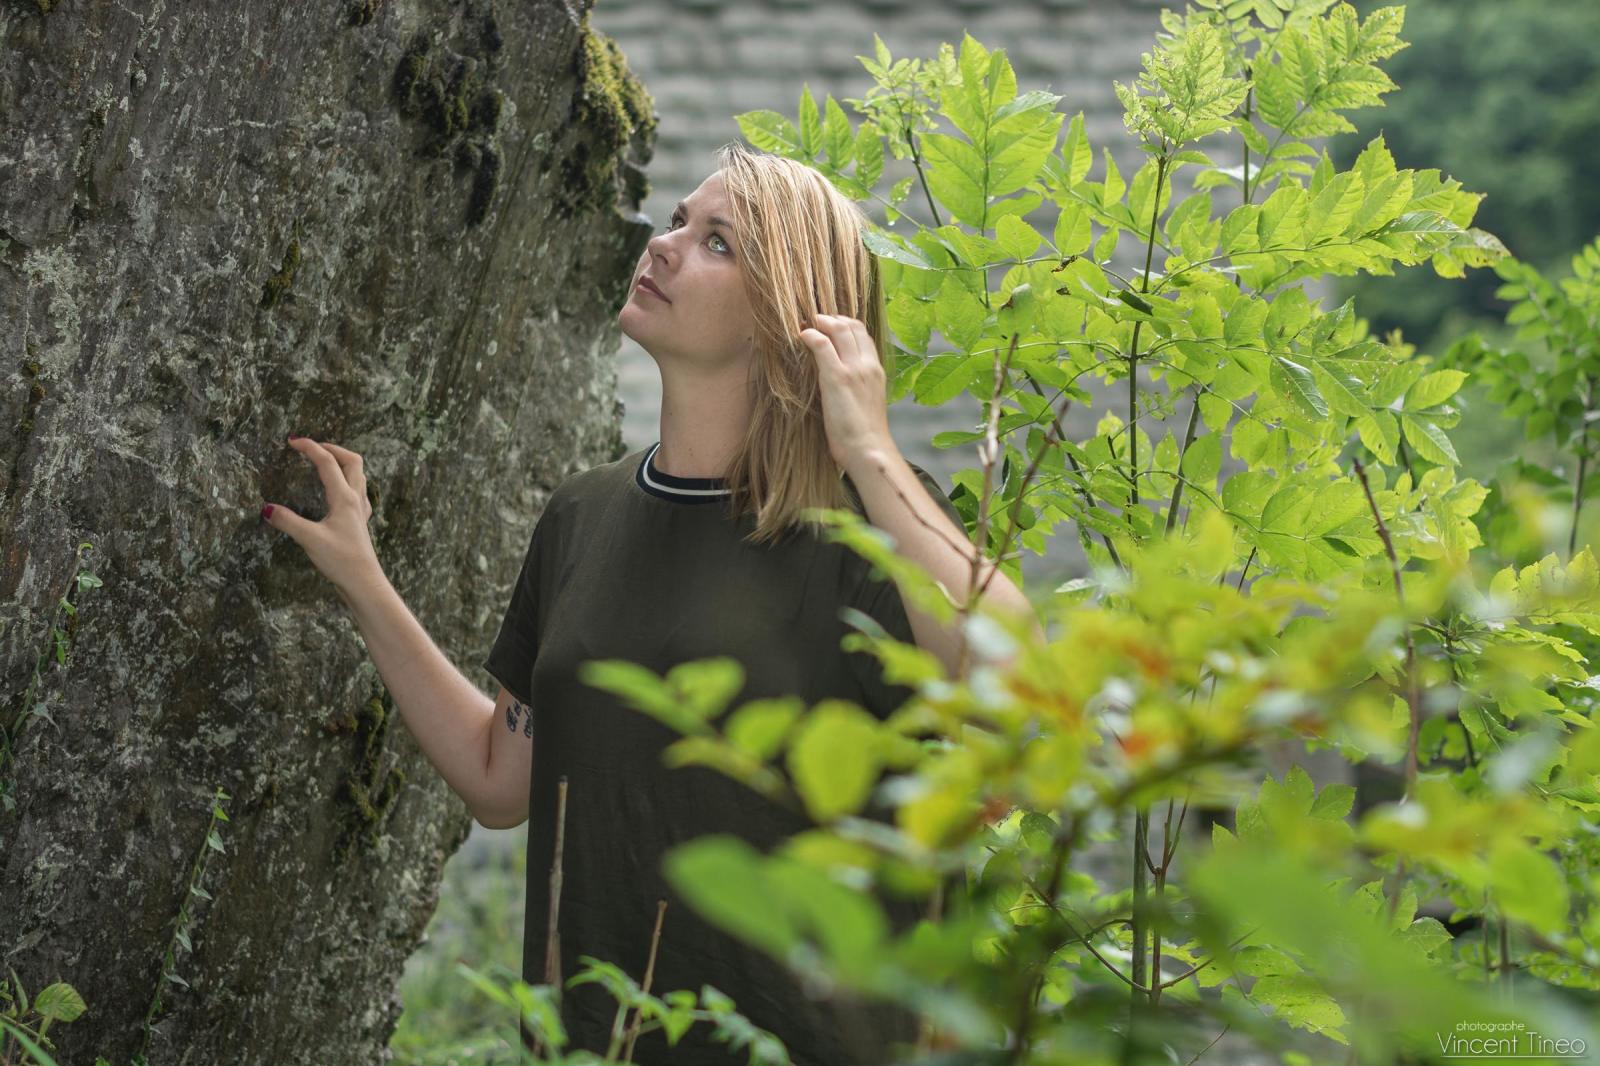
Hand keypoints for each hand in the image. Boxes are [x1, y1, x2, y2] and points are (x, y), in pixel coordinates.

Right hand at [262, 437, 383, 599]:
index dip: (310, 448)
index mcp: (344, 498)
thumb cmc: (341, 561)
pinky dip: (347, 481)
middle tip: (312, 448)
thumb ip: (288, 522)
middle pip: (352, 461)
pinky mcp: (360, 522)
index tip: (292, 441)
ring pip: (358, 475)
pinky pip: (359, 491)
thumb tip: (267, 508)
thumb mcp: (309, 539)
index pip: (328, 463)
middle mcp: (356, 500)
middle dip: (333, 449)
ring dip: (343, 462)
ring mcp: (361, 510)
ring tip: (325, 462)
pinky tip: (338, 491)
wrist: (364, 582)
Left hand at [797, 313, 896, 468]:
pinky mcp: (837, 377)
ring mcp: (854, 369)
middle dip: (831, 318)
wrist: (868, 449)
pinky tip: (801, 336)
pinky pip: (822, 345)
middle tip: (814, 320)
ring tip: (807, 325)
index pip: (863, 334)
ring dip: (820, 322)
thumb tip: (843, 382)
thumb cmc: (864, 435)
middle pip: (852, 326)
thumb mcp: (866, 402)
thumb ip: (857, 385)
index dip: (845, 324)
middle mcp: (868, 364)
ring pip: (839, 329)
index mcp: (876, 370)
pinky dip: (811, 335)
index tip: (829, 325)